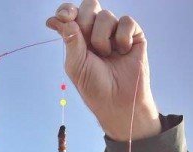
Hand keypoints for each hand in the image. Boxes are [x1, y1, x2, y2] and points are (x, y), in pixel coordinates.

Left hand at [46, 0, 160, 140]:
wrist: (118, 101)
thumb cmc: (95, 87)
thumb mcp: (76, 65)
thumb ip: (70, 39)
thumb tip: (58, 17)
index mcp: (79, 38)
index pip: (71, 13)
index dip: (67, 10)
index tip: (65, 16)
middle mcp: (96, 33)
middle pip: (89, 6)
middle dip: (85, 22)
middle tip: (88, 44)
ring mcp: (115, 33)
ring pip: (106, 16)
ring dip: (102, 38)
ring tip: (106, 56)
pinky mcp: (134, 36)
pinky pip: (126, 21)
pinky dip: (122, 37)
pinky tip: (122, 52)